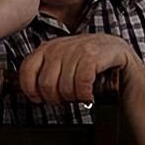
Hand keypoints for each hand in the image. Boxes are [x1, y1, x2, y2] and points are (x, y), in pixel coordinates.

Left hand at [19, 33, 133, 103]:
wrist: (118, 53)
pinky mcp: (92, 55)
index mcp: (48, 48)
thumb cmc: (89, 63)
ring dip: (75, 98)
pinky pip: (81, 84)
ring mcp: (76, 49)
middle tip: (68, 98)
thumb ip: (47, 72)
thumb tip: (31, 93)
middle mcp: (60, 46)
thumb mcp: (63, 63)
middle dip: (57, 98)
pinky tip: (90, 94)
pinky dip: (86, 95)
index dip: (31, 90)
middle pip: (46, 85)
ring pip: (65, 87)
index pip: (27, 70)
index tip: (40, 98)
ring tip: (81, 94)